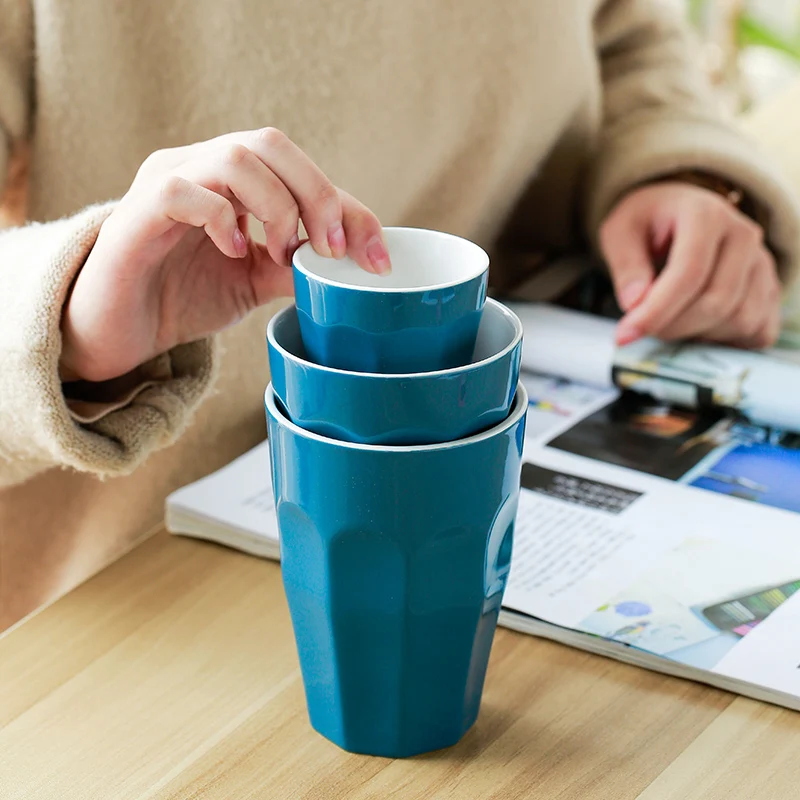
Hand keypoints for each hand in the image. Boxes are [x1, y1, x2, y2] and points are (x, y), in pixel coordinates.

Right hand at [60, 128, 389, 382]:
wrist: (121, 333)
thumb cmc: (183, 298)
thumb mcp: (254, 283)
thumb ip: (295, 267)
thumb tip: (351, 266)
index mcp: (232, 182)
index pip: (298, 168)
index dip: (346, 206)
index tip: (375, 258)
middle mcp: (200, 168)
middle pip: (270, 145)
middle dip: (317, 195)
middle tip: (330, 250)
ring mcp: (167, 183)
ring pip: (234, 158)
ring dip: (276, 207)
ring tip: (280, 253)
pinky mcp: (138, 212)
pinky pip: (184, 192)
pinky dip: (222, 219)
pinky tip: (234, 252)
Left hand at [599, 181, 780, 348]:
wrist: (679, 214)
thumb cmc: (648, 224)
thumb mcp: (620, 233)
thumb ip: (626, 266)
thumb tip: (634, 303)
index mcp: (706, 214)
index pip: (689, 273)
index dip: (656, 310)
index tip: (625, 334)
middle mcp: (743, 235)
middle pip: (716, 302)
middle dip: (672, 327)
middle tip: (642, 326)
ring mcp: (762, 263)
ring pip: (739, 320)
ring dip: (697, 335)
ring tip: (669, 319)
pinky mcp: (770, 289)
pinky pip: (758, 332)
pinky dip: (725, 341)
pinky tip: (696, 327)